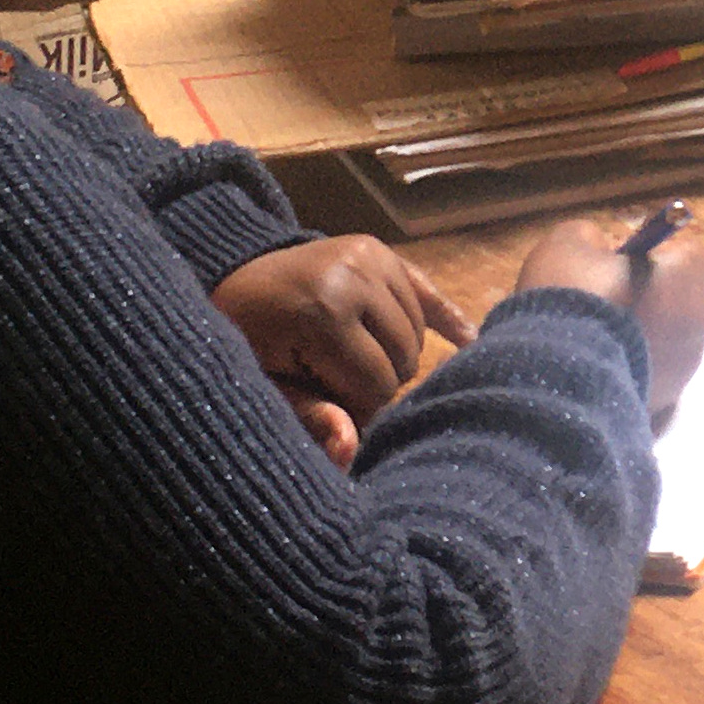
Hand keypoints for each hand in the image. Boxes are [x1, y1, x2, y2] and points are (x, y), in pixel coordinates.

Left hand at [212, 236, 475, 468]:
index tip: (329, 403)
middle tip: (338, 379)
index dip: (358, 406)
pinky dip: (446, 318)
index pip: (377, 385)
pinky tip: (470, 340)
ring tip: (355, 357)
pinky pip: (426, 292)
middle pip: (404, 358)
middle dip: (377, 379)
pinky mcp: (380, 250)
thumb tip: (350, 452)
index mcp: (323, 313)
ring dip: (395, 355)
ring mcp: (370, 258)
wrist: (233, 278)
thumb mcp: (267, 386)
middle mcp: (354, 277)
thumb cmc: (247, 344)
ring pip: (417, 334)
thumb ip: (310, 417)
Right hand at [518, 216, 703, 421]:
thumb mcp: (567, 245)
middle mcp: (697, 318)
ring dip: (644, 332)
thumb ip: (590, 236)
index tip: (620, 261)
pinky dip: (636, 364)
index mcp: (686, 275)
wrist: (560, 375)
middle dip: (651, 294)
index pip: (687, 253)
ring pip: (669, 336)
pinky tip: (600, 365)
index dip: (654, 253)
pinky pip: (655, 370)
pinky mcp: (668, 397)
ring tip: (598, 337)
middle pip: (680, 296)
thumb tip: (600, 248)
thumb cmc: (572, 297)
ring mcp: (686, 363)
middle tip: (606, 297)